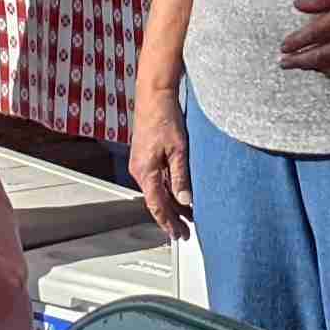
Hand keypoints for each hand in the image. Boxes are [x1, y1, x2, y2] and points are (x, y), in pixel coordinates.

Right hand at [130, 89, 192, 238]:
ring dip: (172, 204)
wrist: (155, 95)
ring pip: (158, 191)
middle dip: (171, 217)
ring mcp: (142, 163)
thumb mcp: (179, 150)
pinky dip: (170, 190)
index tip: (178, 234)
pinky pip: (158, 180)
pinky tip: (181, 195)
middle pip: (157, 201)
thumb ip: (181, 177)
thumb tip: (186, 201)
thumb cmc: (164, 117)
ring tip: (188, 217)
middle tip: (185, 231)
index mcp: (145, 172)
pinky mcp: (147, 156)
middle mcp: (140, 170)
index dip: (168, 222)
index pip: (157, 206)